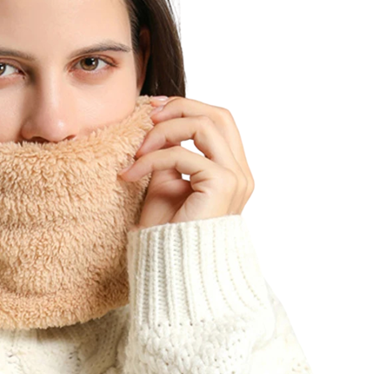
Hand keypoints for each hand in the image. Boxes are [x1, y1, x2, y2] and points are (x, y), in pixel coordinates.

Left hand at [118, 96, 254, 227]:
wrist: (171, 266)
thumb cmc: (167, 232)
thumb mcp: (167, 183)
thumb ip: (170, 155)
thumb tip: (158, 126)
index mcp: (231, 171)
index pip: (219, 122)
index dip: (187, 108)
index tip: (153, 108)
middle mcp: (240, 173)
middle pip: (219, 115)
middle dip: (180, 107)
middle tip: (148, 115)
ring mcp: (235, 178)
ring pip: (204, 126)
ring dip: (164, 130)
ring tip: (138, 149)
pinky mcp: (222, 184)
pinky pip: (183, 154)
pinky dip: (152, 158)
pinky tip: (132, 173)